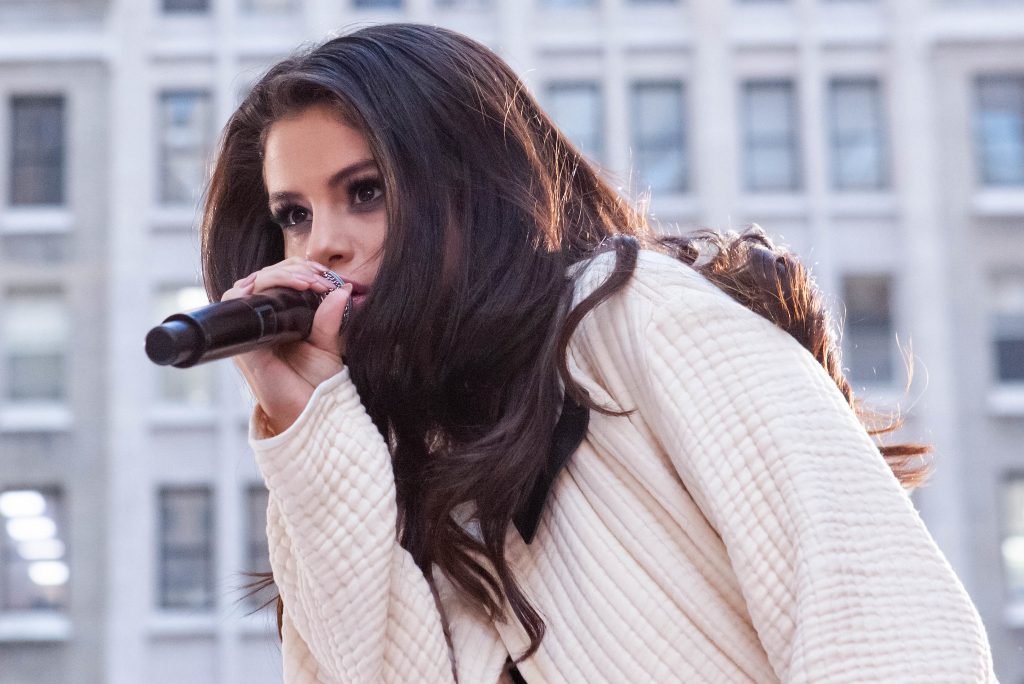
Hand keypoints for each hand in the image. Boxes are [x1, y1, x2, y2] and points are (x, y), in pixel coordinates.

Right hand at [222, 257, 352, 434]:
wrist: (312, 414)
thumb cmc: (317, 384)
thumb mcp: (329, 345)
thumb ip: (332, 318)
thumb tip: (342, 290)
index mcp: (279, 320)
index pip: (278, 280)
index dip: (299, 270)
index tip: (326, 277)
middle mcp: (260, 323)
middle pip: (264, 277)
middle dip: (293, 269)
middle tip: (320, 278)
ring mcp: (250, 332)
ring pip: (251, 284)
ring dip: (281, 275)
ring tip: (310, 281)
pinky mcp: (244, 344)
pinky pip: (241, 306)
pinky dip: (259, 289)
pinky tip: (285, 288)